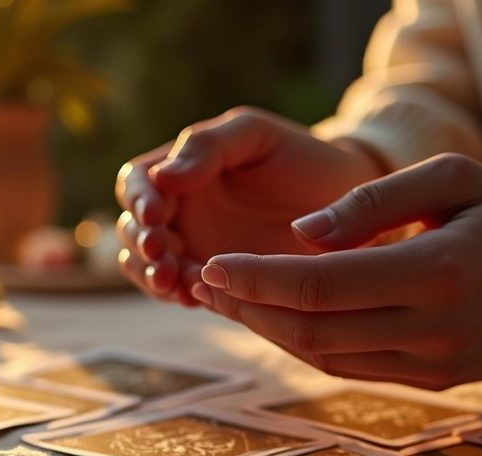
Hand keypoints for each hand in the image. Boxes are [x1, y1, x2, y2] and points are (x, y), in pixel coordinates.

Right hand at [114, 107, 384, 304]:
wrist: (349, 202)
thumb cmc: (300, 156)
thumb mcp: (255, 134)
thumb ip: (208, 146)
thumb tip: (162, 176)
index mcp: (180, 170)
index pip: (136, 182)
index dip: (138, 199)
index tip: (155, 213)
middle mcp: (179, 213)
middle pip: (132, 230)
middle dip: (139, 244)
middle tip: (160, 251)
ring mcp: (194, 251)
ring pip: (146, 268)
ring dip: (150, 275)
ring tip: (172, 280)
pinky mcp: (217, 284)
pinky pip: (183, 293)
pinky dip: (180, 295)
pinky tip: (194, 295)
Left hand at [190, 154, 481, 389]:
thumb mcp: (456, 177)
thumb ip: (375, 200)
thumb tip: (300, 233)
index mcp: (439, 272)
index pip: (322, 286)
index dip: (258, 279)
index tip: (213, 264)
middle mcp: (436, 329)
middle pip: (314, 330)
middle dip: (250, 308)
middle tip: (204, 281)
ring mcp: (438, 363)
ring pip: (327, 358)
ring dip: (270, 332)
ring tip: (230, 300)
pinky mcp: (437, 380)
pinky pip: (354, 368)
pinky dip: (308, 346)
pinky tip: (280, 318)